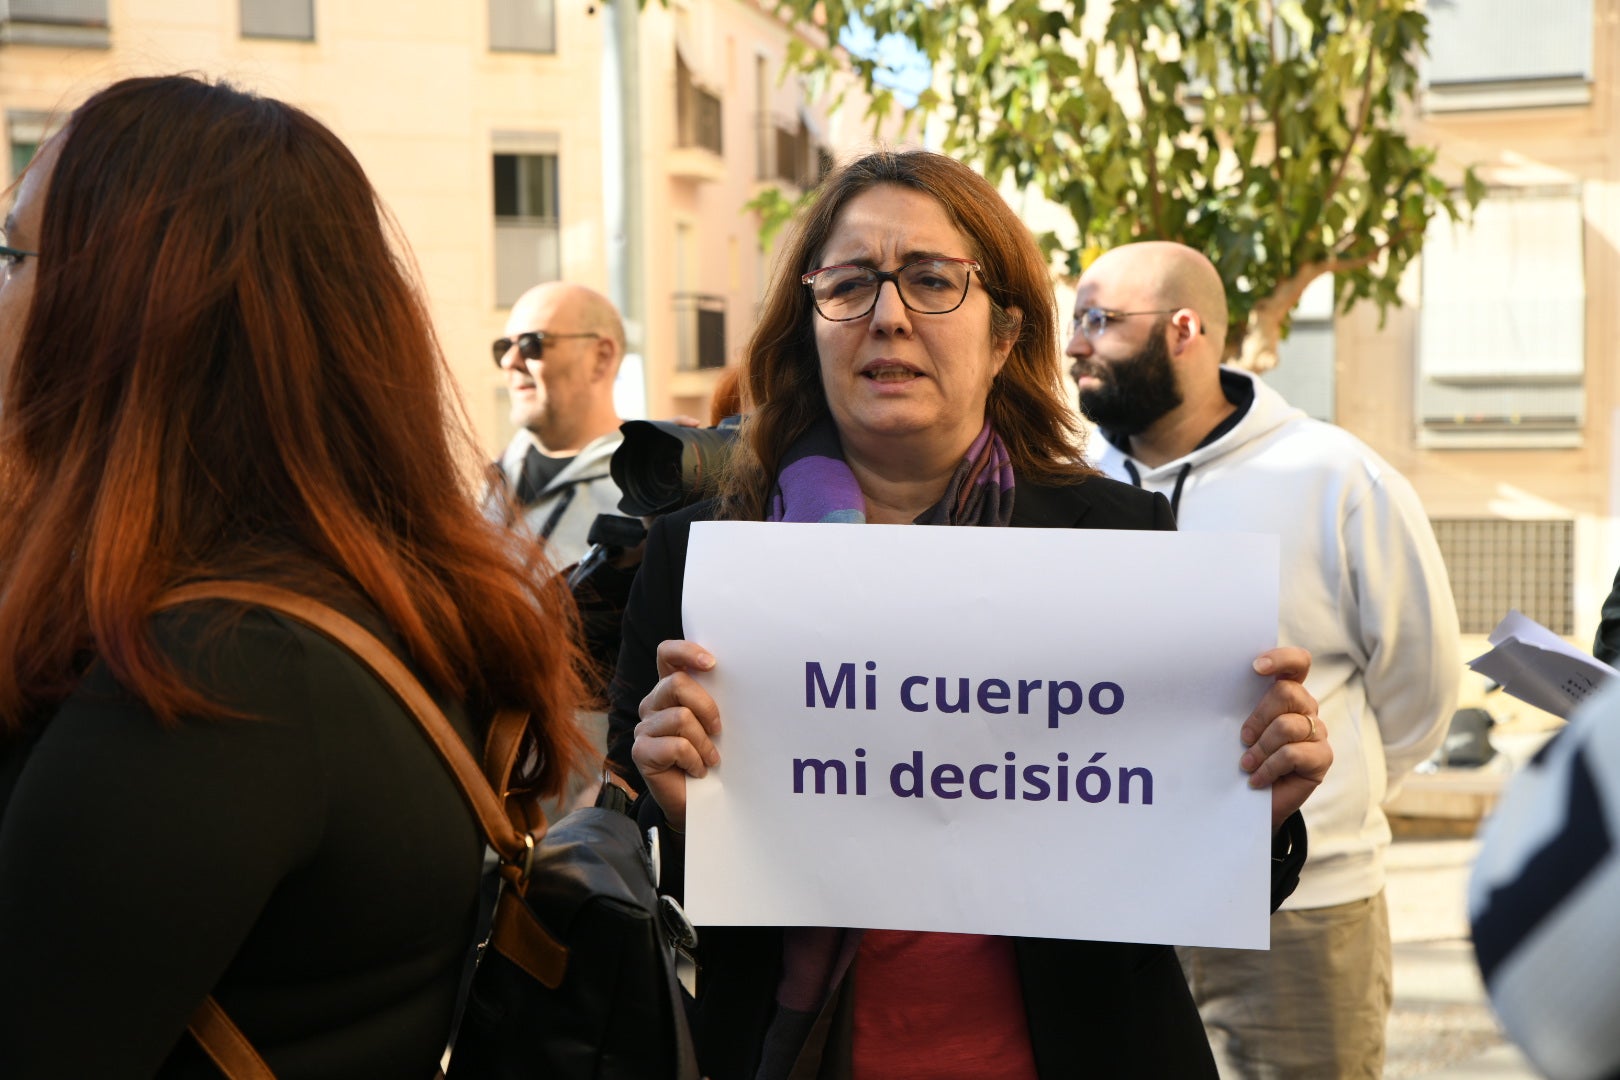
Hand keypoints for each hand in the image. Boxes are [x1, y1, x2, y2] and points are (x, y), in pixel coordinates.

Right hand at [631, 639, 720, 830]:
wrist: (699, 800)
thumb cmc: (710, 756)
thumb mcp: (714, 722)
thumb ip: (714, 698)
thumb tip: (738, 677)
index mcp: (670, 689)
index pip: (667, 655)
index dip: (686, 651)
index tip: (712, 663)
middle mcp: (653, 703)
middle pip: (677, 683)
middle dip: (706, 706)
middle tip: (718, 730)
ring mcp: (644, 727)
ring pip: (680, 717)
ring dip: (704, 743)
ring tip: (710, 759)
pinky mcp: (641, 752)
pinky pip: (675, 746)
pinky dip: (694, 760)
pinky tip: (697, 770)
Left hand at [1240, 646, 1331, 833]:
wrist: (1254, 801)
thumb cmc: (1244, 757)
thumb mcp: (1238, 729)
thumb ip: (1238, 706)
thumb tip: (1213, 688)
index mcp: (1287, 693)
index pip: (1297, 663)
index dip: (1281, 659)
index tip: (1255, 667)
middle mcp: (1307, 708)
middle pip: (1287, 692)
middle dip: (1258, 716)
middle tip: (1243, 738)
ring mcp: (1318, 732)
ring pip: (1287, 726)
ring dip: (1260, 748)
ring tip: (1246, 764)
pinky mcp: (1322, 757)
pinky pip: (1292, 754)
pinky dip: (1268, 767)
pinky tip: (1257, 779)